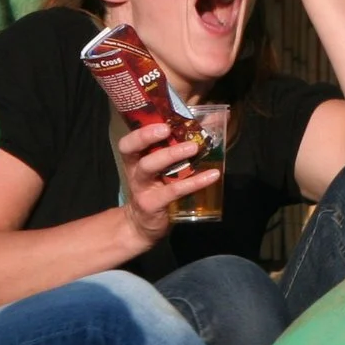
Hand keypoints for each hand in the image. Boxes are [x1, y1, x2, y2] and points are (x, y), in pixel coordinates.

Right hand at [117, 120, 219, 246]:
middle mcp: (134, 171)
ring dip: (170, 155)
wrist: (143, 226)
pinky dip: (194, 182)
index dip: (141, 130)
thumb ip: (182, 145)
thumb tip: (215, 118)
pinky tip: (212, 175)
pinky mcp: (153, 204)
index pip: (129, 140)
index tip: (161, 121)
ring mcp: (142, 188)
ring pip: (148, 167)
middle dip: (148, 137)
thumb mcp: (165, 167)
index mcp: (135, 158)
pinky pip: (173, 190)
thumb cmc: (158, 188)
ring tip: (193, 148)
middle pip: (132, 150)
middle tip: (168, 129)